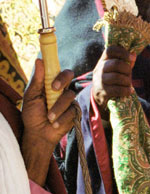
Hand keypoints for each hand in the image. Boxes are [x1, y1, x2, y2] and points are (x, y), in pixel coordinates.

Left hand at [21, 59, 75, 185]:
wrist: (38, 134)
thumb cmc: (32, 114)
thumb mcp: (31, 97)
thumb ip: (37, 80)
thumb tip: (39, 60)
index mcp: (51, 84)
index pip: (60, 71)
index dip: (59, 73)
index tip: (52, 83)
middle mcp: (62, 90)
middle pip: (70, 77)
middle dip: (62, 81)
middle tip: (54, 89)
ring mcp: (69, 101)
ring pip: (70, 96)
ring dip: (58, 107)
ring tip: (49, 117)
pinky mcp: (75, 112)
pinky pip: (73, 111)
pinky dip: (62, 118)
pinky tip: (55, 124)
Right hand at [92, 45, 135, 110]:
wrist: (99, 96)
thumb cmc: (112, 79)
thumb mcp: (117, 69)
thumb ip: (125, 62)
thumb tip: (134, 54)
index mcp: (103, 60)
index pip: (110, 50)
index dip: (122, 52)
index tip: (132, 57)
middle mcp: (99, 69)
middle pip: (116, 63)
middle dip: (127, 69)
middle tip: (129, 74)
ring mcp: (99, 81)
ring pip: (117, 77)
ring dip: (127, 81)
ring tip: (129, 84)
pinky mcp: (102, 92)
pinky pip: (118, 90)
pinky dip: (126, 90)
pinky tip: (129, 91)